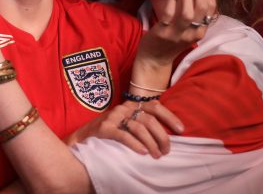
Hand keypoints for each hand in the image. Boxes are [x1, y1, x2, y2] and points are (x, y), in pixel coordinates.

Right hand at [66, 101, 182, 158]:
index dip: (169, 117)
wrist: (81, 138)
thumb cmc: (109, 133)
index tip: (180, 130)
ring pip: (139, 127)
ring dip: (151, 143)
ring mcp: (113, 117)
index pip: (154, 106)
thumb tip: (166, 136)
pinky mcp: (104, 128)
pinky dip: (135, 144)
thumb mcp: (126, 123)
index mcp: (131, 106)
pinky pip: (123, 135)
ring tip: (156, 155)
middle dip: (161, 136)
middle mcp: (123, 108)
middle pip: (149, 119)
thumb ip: (142, 124)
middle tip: (166, 151)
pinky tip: (142, 152)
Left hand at [135, 0, 217, 80]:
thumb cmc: (173, 42)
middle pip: (202, 9)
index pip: (212, 10)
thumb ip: (196, 17)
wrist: (155, 59)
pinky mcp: (163, 32)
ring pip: (187, 13)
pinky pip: (169, 14)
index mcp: (200, 32)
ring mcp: (177, 34)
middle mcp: (191, 34)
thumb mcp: (190, 32)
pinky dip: (171, 3)